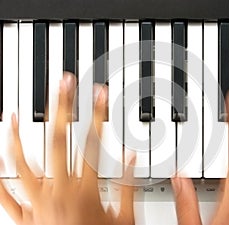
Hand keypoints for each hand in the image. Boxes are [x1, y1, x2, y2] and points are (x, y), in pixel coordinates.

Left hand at [0, 73, 134, 224]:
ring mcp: (37, 202)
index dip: (100, 112)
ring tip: (15, 113)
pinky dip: (0, 175)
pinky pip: (6, 194)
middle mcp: (59, 191)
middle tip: (64, 83)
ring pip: (22, 162)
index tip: (100, 92)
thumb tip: (131, 157)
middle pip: (59, 139)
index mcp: (85, 190)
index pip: (95, 140)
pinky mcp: (25, 216)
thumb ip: (129, 185)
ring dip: (18, 135)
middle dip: (63, 106)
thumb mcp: (124, 218)